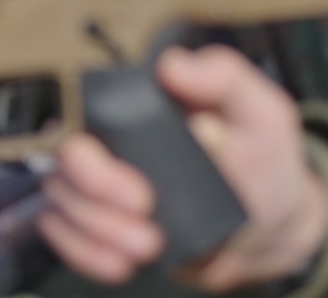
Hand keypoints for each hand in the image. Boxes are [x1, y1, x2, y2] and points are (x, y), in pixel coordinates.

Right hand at [40, 46, 327, 290]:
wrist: (267, 228)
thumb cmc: (262, 164)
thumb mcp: (262, 115)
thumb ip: (228, 79)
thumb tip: (175, 66)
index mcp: (139, 108)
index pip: (83, 119)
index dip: (95, 163)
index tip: (139, 194)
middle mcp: (111, 142)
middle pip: (64, 165)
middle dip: (94, 203)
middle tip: (144, 220)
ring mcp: (100, 184)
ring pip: (60, 202)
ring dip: (95, 233)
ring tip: (147, 247)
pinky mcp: (99, 221)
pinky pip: (64, 235)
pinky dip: (86, 254)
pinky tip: (121, 262)